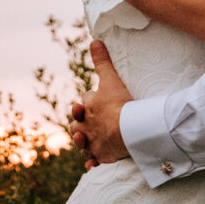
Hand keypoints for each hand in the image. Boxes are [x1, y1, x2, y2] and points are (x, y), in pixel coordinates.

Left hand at [71, 38, 135, 167]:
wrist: (127, 130)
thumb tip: (94, 40)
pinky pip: (92, 160)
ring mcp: (92, 141)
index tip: (92, 102)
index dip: (87, 103)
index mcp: (87, 107)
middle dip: (81, 123)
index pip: (84, 103)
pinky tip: (91, 163)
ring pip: (82, 142)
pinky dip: (91, 161)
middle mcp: (86, 125)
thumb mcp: (110, 80)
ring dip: (83, 141)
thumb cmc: (119, 104)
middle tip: (88, 123)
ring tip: (86, 141)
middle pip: (78, 125)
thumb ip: (102, 61)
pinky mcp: (99, 155)